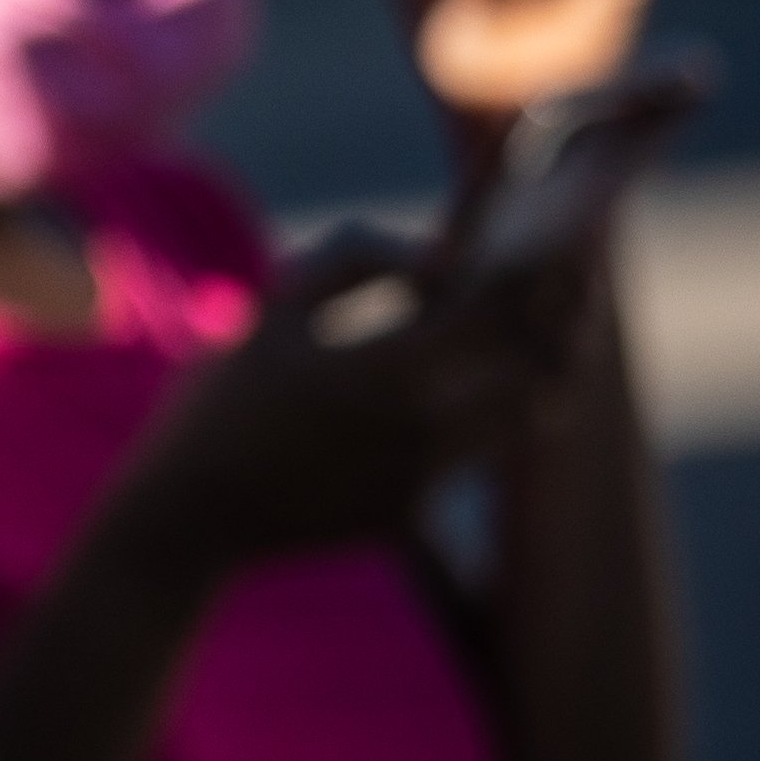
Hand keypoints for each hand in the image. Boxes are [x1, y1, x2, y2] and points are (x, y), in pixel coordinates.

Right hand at [88, 235, 577, 592]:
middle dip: (563, 327)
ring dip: (540, 380)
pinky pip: (472, 458)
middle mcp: (418, 428)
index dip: (536, 270)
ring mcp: (420, 479)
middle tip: (569, 296)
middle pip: (538, 371)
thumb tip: (441, 255)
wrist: (190, 515)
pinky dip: (482, 423)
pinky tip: (463, 403)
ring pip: (526, 422)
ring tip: (537, 350)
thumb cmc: (222, 402)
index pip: (497, 308)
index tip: (552, 244)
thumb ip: (357, 259)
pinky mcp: (413, 513)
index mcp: (383, 366)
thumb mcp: (273, 310)